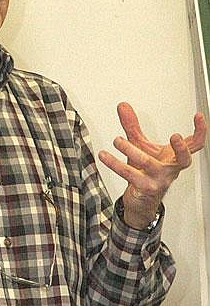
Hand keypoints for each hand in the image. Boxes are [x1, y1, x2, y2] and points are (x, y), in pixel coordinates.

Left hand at [98, 102, 206, 229]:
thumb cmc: (145, 171)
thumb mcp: (140, 145)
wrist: (140, 199)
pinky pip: (130, 174)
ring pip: (148, 163)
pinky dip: (115, 164)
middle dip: (181, 148)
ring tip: (117, 140)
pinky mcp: (145, 188)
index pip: (195, 144)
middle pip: (183, 160)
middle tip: (175, 136)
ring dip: (130, 149)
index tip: (198, 116)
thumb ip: (132, 126)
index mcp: (174, 157)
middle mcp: (170, 169)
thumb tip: (123, 106)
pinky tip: (105, 156)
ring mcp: (159, 180)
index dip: (201, 131)